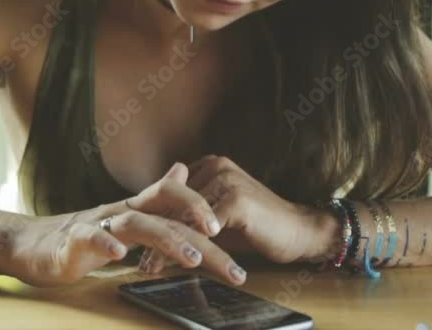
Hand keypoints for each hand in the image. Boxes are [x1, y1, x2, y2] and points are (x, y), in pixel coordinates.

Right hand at [5, 163, 245, 286]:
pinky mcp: (73, 243)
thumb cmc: (81, 236)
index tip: (228, 229)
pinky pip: (90, 239)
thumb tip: (182, 169)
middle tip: (232, 264)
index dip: (200, 206)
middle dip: (203, 237)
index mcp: (135, 208)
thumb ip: (154, 199)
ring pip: (137, 224)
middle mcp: (121, 211)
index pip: (174, 196)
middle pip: (168, 215)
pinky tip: (120, 257)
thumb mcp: (124, 216)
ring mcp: (97, 225)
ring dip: (168, 240)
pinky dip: (105, 245)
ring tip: (193, 257)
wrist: (30, 245)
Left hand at [139, 155, 323, 272]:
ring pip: (185, 216)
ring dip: (166, 244)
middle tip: (139, 259)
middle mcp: (216, 166)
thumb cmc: (255, 228)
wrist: (298, 232)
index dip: (151, 218)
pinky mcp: (236, 200)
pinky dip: (188, 246)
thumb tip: (154, 232)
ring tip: (150, 266)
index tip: (133, 241)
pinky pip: (203, 227)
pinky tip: (178, 264)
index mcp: (210, 165)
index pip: (170, 191)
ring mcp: (227, 180)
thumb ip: (189, 216)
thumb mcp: (216, 220)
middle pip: (174, 203)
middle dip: (155, 232)